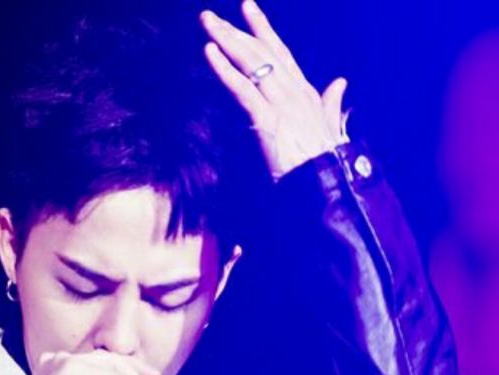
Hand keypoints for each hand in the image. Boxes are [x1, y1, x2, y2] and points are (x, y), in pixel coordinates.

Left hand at [200, 1, 348, 179]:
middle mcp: (293, 91)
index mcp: (305, 93)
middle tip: (209, 16)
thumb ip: (332, 103)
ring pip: (252, 63)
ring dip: (227, 40)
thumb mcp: (331, 127)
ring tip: (207, 23)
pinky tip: (210, 52)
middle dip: (236, 31)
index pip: (280, 53)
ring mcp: (281, 103)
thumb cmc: (327, 160)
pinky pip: (243, 89)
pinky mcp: (268, 119)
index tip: (247, 8)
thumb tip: (340, 82)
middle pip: (261, 53)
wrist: (328, 183)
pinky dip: (225, 69)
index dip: (263, 30)